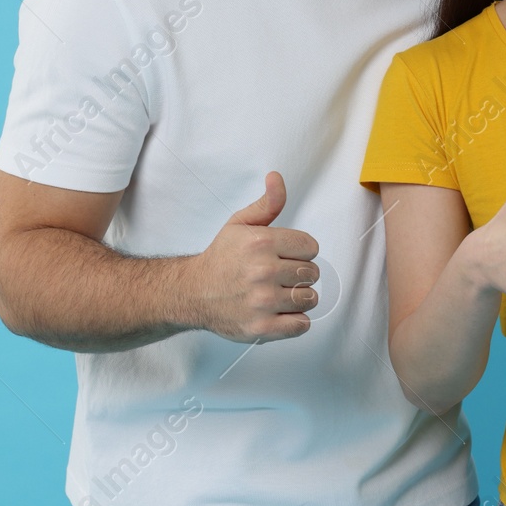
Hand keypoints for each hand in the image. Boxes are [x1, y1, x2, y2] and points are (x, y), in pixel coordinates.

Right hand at [189, 172, 321, 342]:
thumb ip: (267, 203)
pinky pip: (301, 324)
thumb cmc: (221, 258)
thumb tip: (276, 178)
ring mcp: (262, 301)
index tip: (285, 255)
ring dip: (299, 298)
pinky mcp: (261, 327)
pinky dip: (295, 320)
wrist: (193, 292)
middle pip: (312, 273)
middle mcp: (262, 271)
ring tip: (279, 294)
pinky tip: (280, 312)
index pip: (311, 247)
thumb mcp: (240, 224)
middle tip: (278, 276)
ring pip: (310, 298)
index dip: (300, 251)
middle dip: (299, 274)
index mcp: (261, 242)